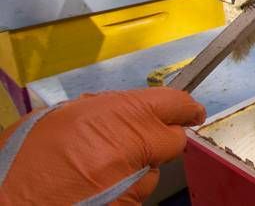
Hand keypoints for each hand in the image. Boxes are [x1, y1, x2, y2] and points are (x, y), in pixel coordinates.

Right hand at [0, 88, 205, 204]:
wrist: (8, 203)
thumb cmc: (23, 156)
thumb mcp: (62, 115)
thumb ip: (103, 109)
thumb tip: (124, 110)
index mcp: (122, 115)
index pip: (176, 104)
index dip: (185, 107)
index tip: (190, 111)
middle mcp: (136, 148)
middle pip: (174, 140)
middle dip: (161, 139)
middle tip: (135, 140)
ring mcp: (134, 184)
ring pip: (153, 172)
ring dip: (137, 169)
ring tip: (98, 171)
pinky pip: (136, 195)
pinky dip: (123, 191)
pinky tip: (93, 189)